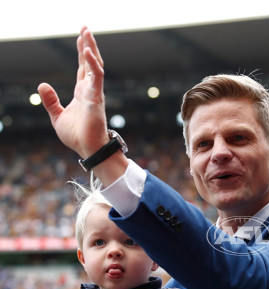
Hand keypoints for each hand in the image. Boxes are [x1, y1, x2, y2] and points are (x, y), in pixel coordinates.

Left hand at [37, 26, 127, 184]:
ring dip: (91, 48)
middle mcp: (90, 90)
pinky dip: (92, 63)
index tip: (81, 38)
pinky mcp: (96, 98)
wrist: (88, 149)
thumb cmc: (76, 136)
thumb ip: (50, 100)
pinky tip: (86, 51)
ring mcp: (94, 92)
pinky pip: (96, 76)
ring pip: (95, 65)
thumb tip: (42, 85)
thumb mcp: (57, 116)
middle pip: (90, 62)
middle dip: (88, 45)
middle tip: (86, 28)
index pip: (82, 68)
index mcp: (82, 93)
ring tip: (87, 32)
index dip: (82, 53)